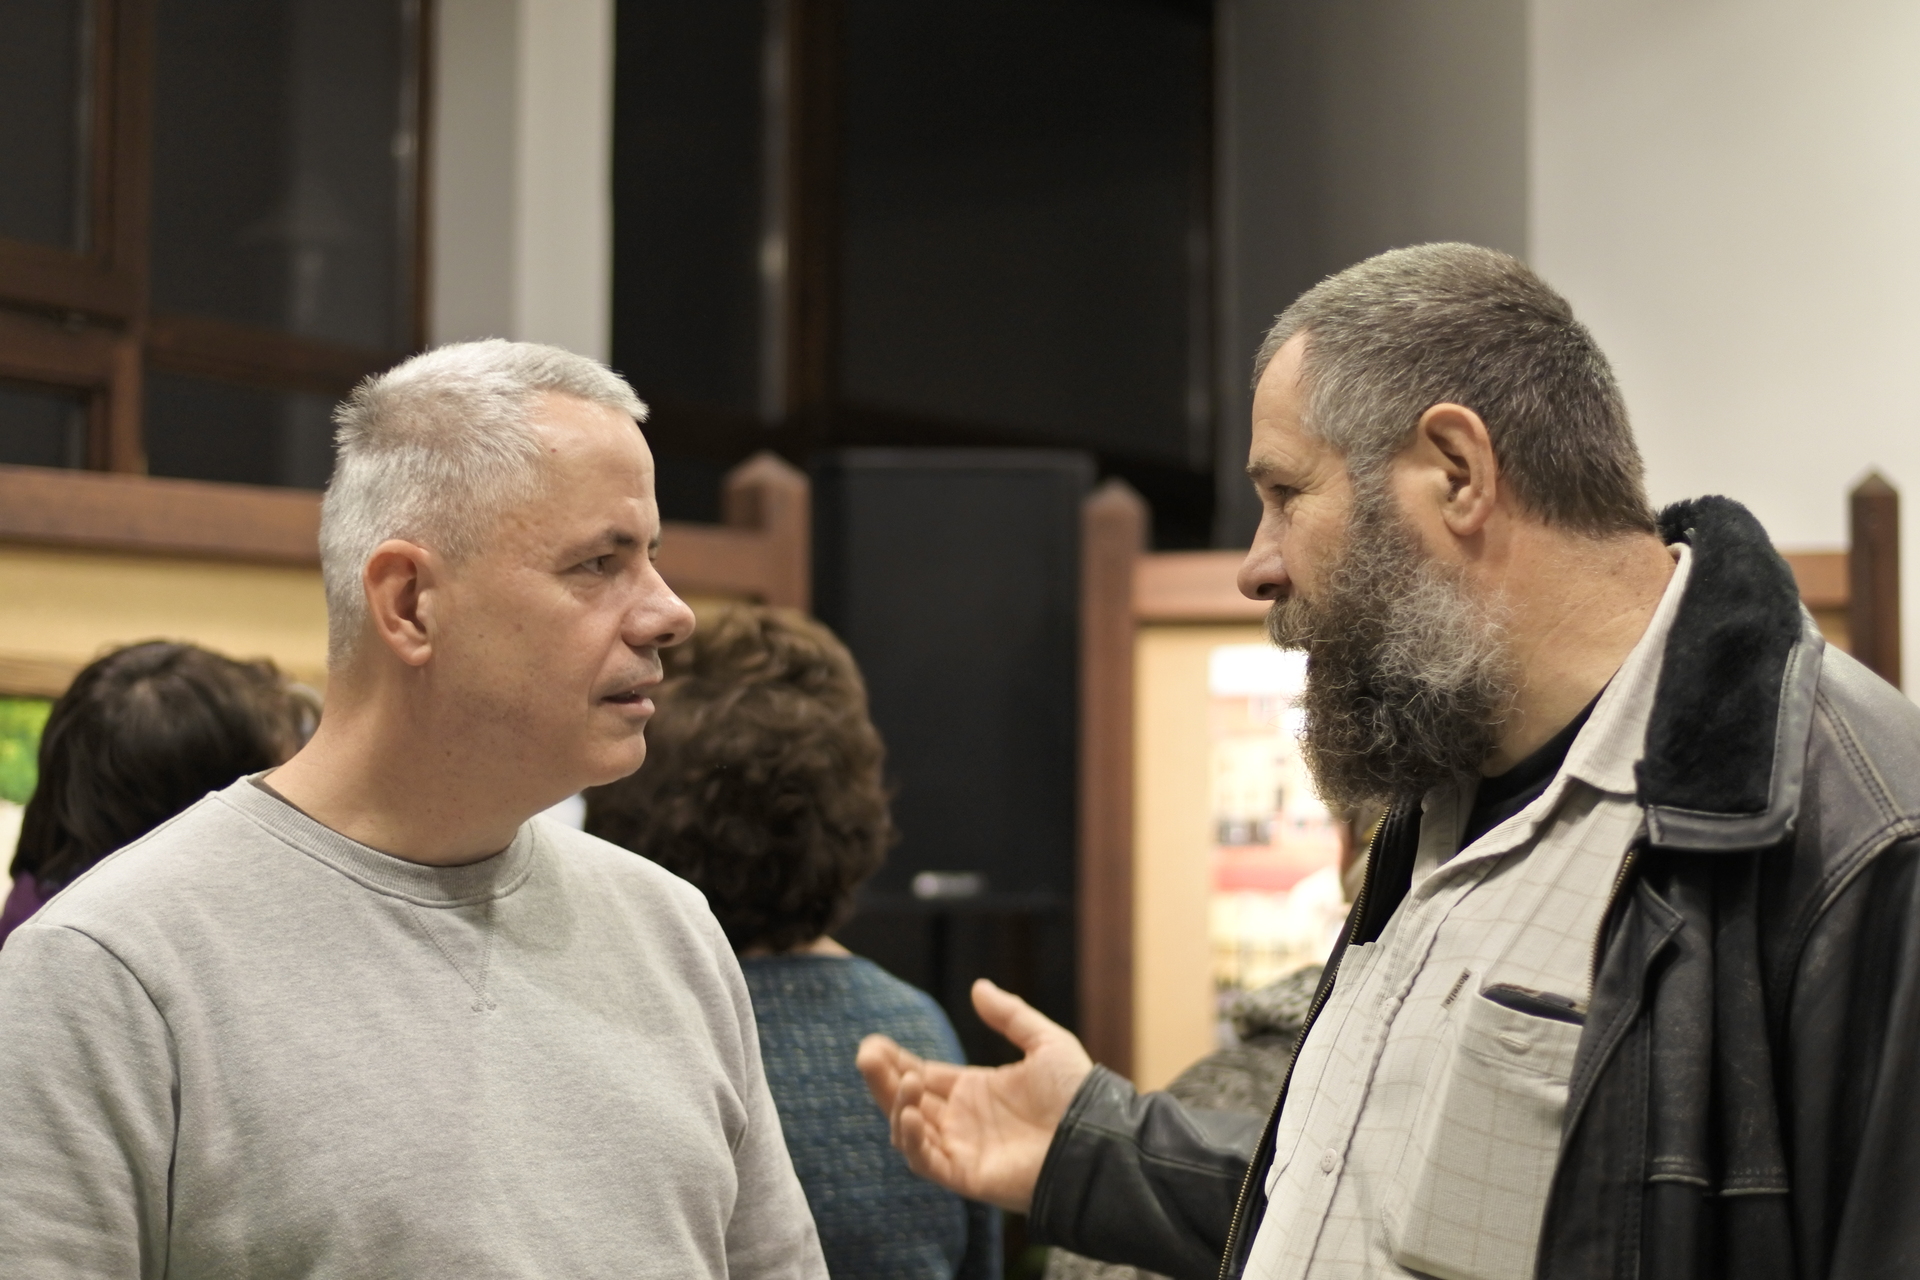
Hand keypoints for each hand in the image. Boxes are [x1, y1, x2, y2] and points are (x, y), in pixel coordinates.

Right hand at [857, 978, 1093, 1212]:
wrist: (1098, 1138)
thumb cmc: (1077, 1094)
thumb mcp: (1045, 1042)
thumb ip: (1010, 1015)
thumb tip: (977, 986)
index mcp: (975, 1090)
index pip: (921, 1074)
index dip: (895, 1060)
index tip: (874, 1043)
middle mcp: (961, 1120)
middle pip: (905, 1099)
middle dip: (882, 1078)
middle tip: (866, 1054)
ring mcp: (961, 1148)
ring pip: (907, 1129)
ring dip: (895, 1104)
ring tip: (902, 1078)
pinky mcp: (965, 1175)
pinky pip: (925, 1161)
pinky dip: (910, 1140)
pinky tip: (908, 1113)